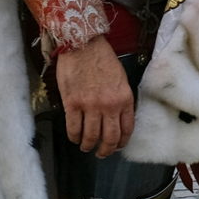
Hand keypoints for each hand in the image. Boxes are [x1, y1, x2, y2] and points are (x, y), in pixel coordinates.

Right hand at [55, 36, 135, 157]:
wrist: (82, 45)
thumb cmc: (102, 59)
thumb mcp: (121, 79)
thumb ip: (120, 100)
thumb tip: (117, 118)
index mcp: (125, 99)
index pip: (127, 129)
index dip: (121, 143)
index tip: (116, 146)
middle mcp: (110, 106)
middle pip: (110, 138)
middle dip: (105, 150)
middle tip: (101, 153)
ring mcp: (90, 106)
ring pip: (91, 136)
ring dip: (88, 146)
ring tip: (85, 147)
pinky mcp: (72, 104)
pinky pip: (73, 128)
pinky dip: (74, 137)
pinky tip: (74, 137)